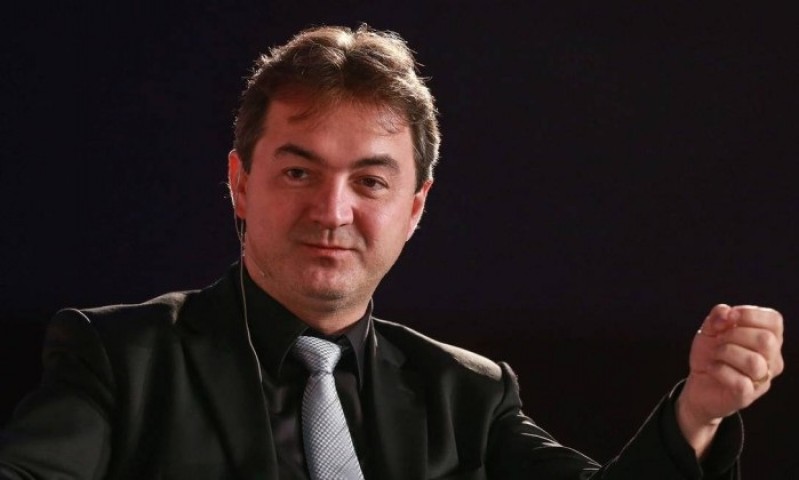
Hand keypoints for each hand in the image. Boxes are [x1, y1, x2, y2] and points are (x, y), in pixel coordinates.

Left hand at [676, 304, 783, 455]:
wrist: (697, 383)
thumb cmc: (711, 354)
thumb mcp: (710, 330)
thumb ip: (718, 316)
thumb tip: (726, 312)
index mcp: (769, 340)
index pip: (774, 321)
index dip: (750, 314)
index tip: (729, 317)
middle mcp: (772, 360)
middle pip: (766, 340)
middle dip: (735, 334)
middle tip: (719, 339)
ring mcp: (761, 380)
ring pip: (754, 362)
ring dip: (726, 352)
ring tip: (715, 354)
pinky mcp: (746, 396)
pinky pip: (740, 382)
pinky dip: (719, 370)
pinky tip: (712, 368)